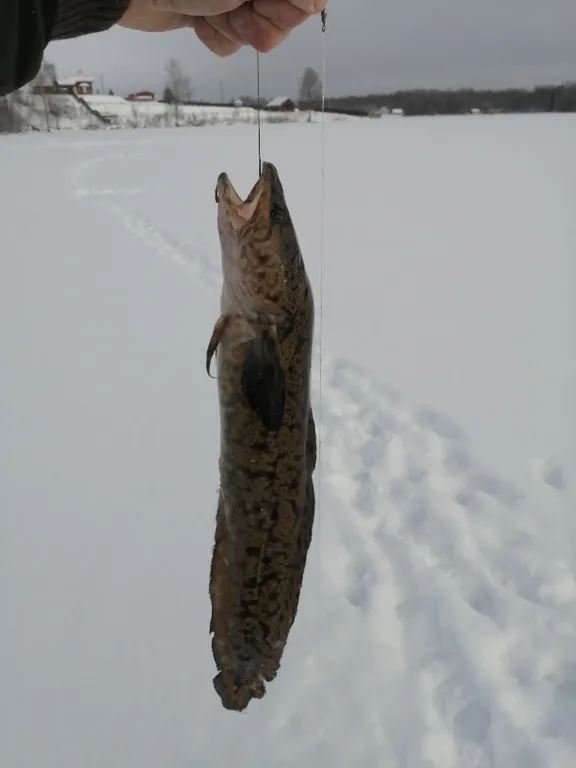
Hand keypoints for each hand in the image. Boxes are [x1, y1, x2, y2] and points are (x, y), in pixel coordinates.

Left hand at [119, 1, 326, 55]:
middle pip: (288, 12)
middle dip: (261, 20)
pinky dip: (216, 36)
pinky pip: (231, 40)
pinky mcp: (211, 10)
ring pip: (259, 30)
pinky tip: (197, 20)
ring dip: (234, 29)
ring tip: (209, 10)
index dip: (292, 5)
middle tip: (233, 6)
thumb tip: (316, 1)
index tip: (264, 2)